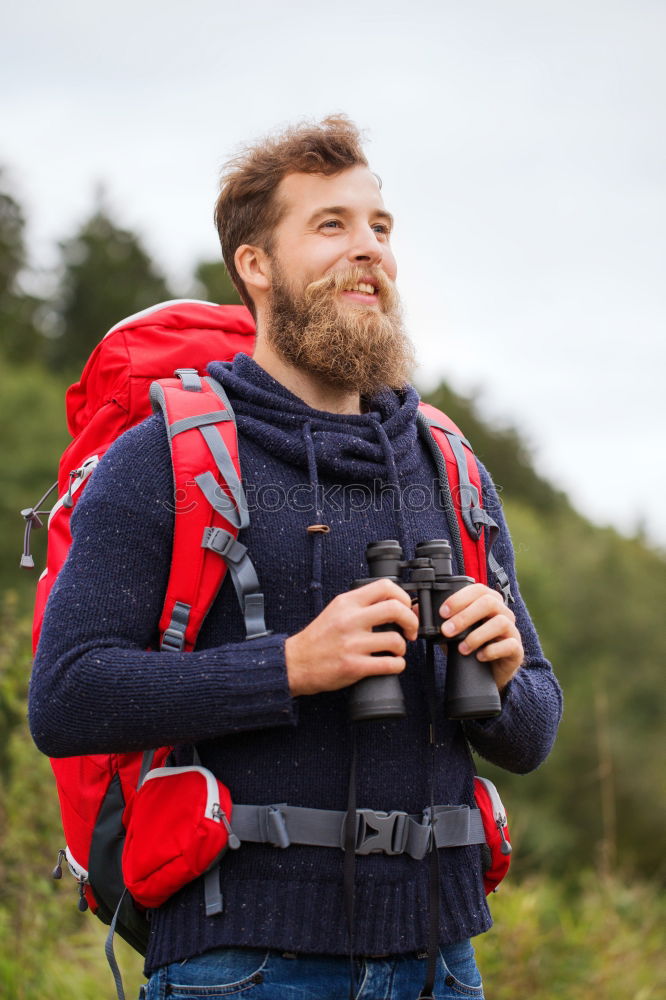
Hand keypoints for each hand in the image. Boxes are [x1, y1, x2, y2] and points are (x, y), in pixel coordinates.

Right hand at [285, 579, 418, 696]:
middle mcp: (350, 619)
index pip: (385, 587)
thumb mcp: (337, 610)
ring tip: (395, 650)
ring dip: (402, 648)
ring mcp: (352, 643)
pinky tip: (391, 664)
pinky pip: (390, 664)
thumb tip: (395, 604)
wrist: (295, 662)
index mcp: (347, 602)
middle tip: (410, 630)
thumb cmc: (318, 638)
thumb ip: (362, 605)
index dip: (403, 596)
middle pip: (396, 609)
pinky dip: (398, 665)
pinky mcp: (354, 666)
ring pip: (396, 640)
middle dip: (411, 621)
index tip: (406, 607)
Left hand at [440, 584, 522, 690]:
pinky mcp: (516, 649)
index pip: (477, 589)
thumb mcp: (452, 631)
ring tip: (461, 649)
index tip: (442, 612)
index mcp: (487, 601)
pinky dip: (491, 651)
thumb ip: (437, 619)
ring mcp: (512, 629)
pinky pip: (509, 645)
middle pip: (488, 602)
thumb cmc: (471, 645)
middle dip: (465, 616)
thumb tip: (416, 610)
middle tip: (447, 631)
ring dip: (476, 635)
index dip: (459, 598)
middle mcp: (502, 611)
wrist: (488, 670)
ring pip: (499, 623)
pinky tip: (479, 656)